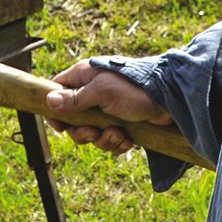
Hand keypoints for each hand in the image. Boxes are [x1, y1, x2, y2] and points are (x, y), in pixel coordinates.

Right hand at [45, 60, 171, 155]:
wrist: (171, 100)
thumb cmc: (135, 89)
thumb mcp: (102, 92)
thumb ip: (75, 98)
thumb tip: (49, 100)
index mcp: (85, 78)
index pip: (57, 92)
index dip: (56, 112)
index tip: (61, 127)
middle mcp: (94, 93)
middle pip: (73, 120)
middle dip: (84, 133)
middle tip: (94, 133)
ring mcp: (108, 109)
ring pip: (92, 134)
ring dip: (104, 140)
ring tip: (119, 134)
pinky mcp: (122, 123)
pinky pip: (110, 140)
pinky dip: (117, 143)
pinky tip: (128, 140)